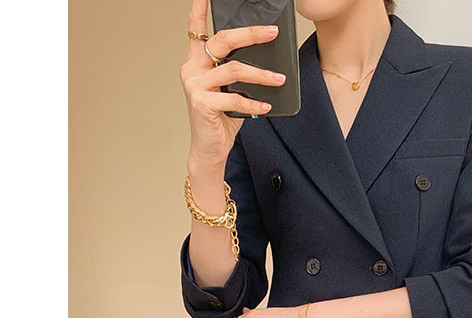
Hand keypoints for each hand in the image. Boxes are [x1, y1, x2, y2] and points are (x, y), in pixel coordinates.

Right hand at [180, 0, 286, 170]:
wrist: (209, 150)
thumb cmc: (221, 120)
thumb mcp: (231, 92)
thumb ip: (238, 74)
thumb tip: (267, 62)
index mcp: (197, 62)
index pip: (197, 28)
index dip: (201, 8)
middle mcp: (192, 69)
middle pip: (223, 41)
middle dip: (250, 34)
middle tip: (272, 32)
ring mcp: (195, 85)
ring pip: (233, 69)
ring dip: (260, 74)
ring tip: (279, 78)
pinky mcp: (201, 103)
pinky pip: (234, 98)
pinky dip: (253, 103)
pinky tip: (266, 106)